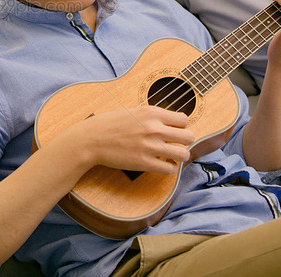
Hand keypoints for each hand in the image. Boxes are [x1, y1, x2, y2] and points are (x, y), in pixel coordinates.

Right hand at [72, 106, 194, 174]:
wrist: (92, 139)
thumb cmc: (110, 124)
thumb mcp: (134, 111)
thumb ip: (153, 115)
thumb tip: (174, 120)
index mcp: (152, 112)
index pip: (184, 120)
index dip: (181, 126)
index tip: (174, 131)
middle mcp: (154, 128)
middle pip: (189, 137)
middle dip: (184, 141)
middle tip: (175, 144)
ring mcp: (150, 146)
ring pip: (184, 154)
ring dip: (179, 156)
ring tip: (171, 155)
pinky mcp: (144, 163)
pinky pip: (169, 168)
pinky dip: (168, 167)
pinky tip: (161, 164)